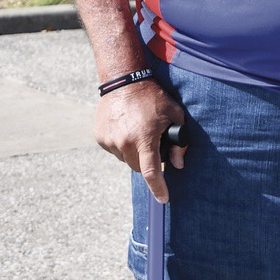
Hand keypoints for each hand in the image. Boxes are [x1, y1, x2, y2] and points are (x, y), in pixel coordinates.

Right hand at [95, 79, 187, 204]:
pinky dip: (120, 144)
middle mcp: (124, 142)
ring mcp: (110, 140)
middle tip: (151, 144)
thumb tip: (177, 164)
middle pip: (138, 167)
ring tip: (137, 130)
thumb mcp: (174, 114)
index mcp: (144, 138)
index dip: (158, 188)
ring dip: (132, 152)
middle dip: (146, 161)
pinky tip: (125, 127)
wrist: (123, 80)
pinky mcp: (100, 137)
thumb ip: (180, 141)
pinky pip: (113, 149)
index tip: (164, 199)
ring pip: (124, 159)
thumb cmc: (152, 96)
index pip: (151, 172)